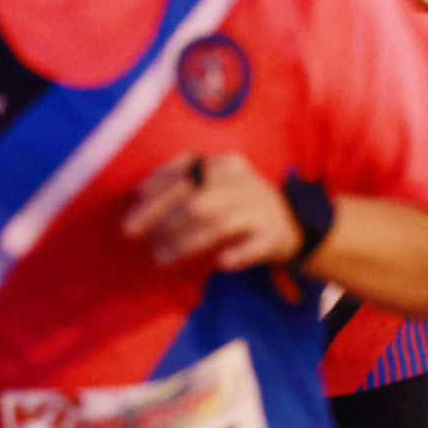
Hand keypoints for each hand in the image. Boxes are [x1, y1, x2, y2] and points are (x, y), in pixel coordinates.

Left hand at [123, 152, 301, 270]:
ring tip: (162, 259)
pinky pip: (253, 246)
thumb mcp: (216, 184)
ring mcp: (259, 208)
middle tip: (137, 235)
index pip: (185, 171)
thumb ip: (183, 186)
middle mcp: (241, 182)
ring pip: (218, 224)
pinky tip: (220, 262)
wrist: (294, 222)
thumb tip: (138, 193)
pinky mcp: (274, 235)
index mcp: (224, 165)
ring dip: (185, 242)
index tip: (133, 204)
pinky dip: (236, 254)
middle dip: (161, 218)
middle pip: (196, 199)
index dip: (156, 186)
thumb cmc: (240, 204)